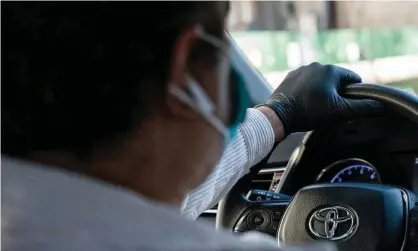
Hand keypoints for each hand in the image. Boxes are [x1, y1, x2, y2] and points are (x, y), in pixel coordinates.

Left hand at [261, 62, 384, 135]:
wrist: (279, 115)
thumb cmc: (309, 112)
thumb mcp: (339, 112)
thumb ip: (362, 108)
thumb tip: (381, 105)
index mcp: (331, 70)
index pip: (353, 79)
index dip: (354, 93)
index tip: (348, 106)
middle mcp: (316, 65)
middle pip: (336, 80)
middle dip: (337, 93)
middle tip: (331, 110)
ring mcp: (301, 70)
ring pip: (320, 81)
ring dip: (322, 92)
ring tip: (316, 108)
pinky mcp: (290, 77)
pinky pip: (305, 83)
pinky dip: (308, 91)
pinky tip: (305, 103)